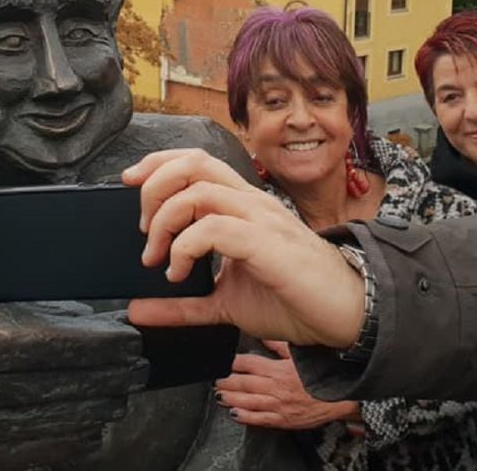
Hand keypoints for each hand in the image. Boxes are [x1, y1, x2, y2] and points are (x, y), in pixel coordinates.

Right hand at [0, 285, 144, 468]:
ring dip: (92, 413)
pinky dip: (63, 446)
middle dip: (107, 380)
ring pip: (44, 424)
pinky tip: (92, 434)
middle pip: (55, 388)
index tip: (131, 342)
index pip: (53, 347)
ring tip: (122, 398)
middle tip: (140, 371)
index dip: (99, 348)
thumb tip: (92, 312)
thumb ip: (30, 305)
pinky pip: (22, 457)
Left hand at [122, 148, 364, 348]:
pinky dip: (186, 247)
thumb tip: (138, 309)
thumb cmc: (293, 300)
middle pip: (194, 163)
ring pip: (200, 190)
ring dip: (166, 220)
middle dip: (154, 185)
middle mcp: (252, 203)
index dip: (158, 163)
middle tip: (143, 228)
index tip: (129, 182)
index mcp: (244, 206)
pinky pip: (215, 228)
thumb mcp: (224, 303)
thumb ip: (182, 304)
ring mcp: (261, 219)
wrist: (347, 315)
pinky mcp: (267, 243)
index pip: (197, 161)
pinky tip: (179, 273)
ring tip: (156, 257)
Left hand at [215, 340, 359, 428]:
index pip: (248, 363)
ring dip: (230, 397)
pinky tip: (234, 413)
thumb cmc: (321, 376)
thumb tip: (265, 336)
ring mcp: (277, 405)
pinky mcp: (281, 419)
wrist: (339, 398)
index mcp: (278, 369)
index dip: (232, 362)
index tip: (223, 361)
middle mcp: (274, 387)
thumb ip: (280, 346)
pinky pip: (259, 419)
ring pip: (246, 401)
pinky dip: (244, 416)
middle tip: (215, 379)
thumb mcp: (300, 355)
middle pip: (243, 383)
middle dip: (226, 381)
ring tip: (219, 394)